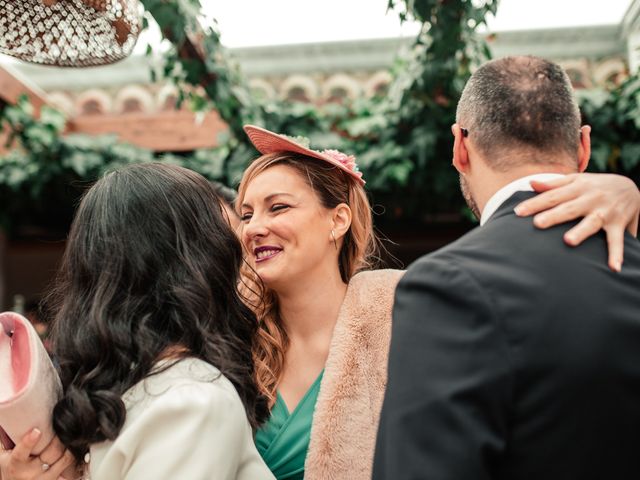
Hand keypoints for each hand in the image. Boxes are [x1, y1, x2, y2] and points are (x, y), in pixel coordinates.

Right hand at [0, 429, 74, 479]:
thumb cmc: (12, 467)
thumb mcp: (5, 454)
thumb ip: (11, 439)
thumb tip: (16, 420)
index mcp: (16, 464)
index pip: (21, 453)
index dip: (29, 442)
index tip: (36, 431)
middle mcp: (30, 474)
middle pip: (51, 453)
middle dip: (59, 438)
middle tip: (63, 426)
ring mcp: (43, 479)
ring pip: (64, 460)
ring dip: (69, 447)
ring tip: (71, 436)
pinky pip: (70, 470)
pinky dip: (73, 459)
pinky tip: (74, 451)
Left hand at [514, 173, 639, 271]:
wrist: (630, 186)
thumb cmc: (594, 186)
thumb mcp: (576, 180)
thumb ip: (553, 184)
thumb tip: (530, 184)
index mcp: (577, 187)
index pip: (552, 196)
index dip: (535, 203)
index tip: (518, 212)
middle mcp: (591, 198)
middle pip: (569, 208)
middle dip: (554, 216)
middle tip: (537, 224)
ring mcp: (605, 212)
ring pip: (591, 222)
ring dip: (581, 232)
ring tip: (568, 241)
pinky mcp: (619, 224)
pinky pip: (617, 240)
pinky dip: (616, 253)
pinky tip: (613, 267)